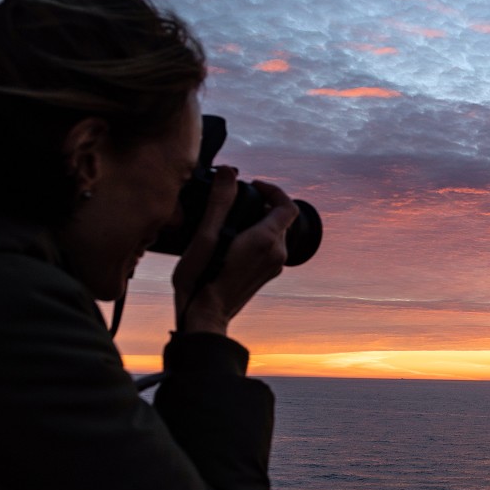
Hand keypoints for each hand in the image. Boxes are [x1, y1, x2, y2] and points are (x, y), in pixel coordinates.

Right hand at [172, 166, 299, 334]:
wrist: (204, 317)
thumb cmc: (201, 278)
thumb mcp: (206, 235)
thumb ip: (220, 202)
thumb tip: (229, 172)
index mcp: (267, 240)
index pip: (288, 206)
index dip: (273, 190)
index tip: (253, 185)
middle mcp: (277, 253)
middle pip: (280, 219)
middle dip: (262, 205)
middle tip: (236, 200)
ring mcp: (273, 267)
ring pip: (274, 234)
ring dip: (258, 221)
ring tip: (230, 219)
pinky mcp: (265, 276)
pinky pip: (268, 248)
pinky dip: (256, 237)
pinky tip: (231, 241)